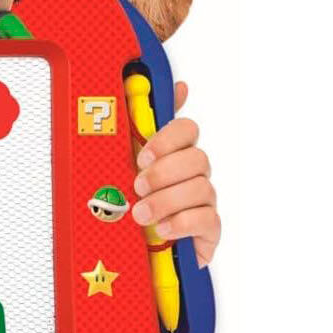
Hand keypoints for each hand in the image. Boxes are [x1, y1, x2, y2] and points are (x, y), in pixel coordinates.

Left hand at [132, 82, 219, 268]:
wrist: (136, 247)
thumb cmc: (130, 197)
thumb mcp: (123, 159)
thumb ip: (139, 121)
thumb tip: (169, 86)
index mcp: (174, 152)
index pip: (187, 129)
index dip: (167, 139)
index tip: (142, 154)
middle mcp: (194, 173)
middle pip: (197, 158)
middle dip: (163, 172)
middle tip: (137, 185)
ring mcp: (204, 200)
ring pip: (202, 188)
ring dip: (167, 200)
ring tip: (141, 213)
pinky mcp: (209, 229)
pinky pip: (207, 220)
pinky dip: (182, 223)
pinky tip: (163, 228)